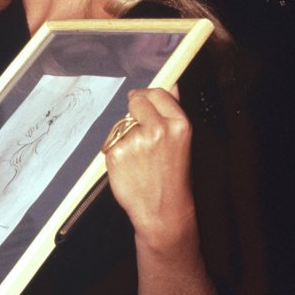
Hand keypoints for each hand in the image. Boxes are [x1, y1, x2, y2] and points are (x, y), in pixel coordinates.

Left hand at [105, 87, 196, 251]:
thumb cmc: (172, 176)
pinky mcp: (116, 152)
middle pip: (136, 101)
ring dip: (126, 134)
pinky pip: (112, 140)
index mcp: (179, 124)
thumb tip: (171, 83)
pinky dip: (117, 150)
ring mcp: (135, 141)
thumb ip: (173, 110)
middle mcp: (158, 129)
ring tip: (140, 157)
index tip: (143, 104)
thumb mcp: (182, 141)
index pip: (157, 93)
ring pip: (123, 122)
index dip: (148, 98)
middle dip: (135, 111)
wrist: (162, 212)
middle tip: (140, 131)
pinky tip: (129, 165)